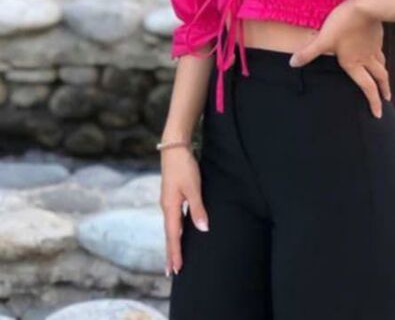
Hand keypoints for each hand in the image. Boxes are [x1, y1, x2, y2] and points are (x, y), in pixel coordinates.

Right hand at [159, 146, 208, 275]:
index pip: (173, 236)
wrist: (174, 147)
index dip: (175, 253)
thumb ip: (197, 209)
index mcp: (170, 207)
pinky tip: (179, 232)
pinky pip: (173, 218)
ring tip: (174, 257)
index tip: (176, 270)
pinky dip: (175, 230)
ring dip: (173, 243)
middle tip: (171, 272)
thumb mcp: (193, 188)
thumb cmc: (184, 167)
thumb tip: (202, 229)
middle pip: (169, 235)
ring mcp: (168, 201)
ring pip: (171, 227)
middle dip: (171, 253)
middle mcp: (166, 207)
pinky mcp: (172, 195)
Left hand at [289, 0, 390, 117]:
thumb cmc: (343, 24)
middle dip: (383, 90)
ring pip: (382, 64)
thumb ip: (309, 52)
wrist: (366, 6)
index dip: (373, 102)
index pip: (367, 87)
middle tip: (387, 99)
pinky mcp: (377, 35)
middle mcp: (367, 58)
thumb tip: (293, 63)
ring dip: (383, 74)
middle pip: (380, 78)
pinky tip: (375, 50)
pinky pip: (380, 49)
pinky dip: (379, 55)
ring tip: (384, 77)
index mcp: (355, 63)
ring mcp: (374, 47)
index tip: (378, 114)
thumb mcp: (323, 39)